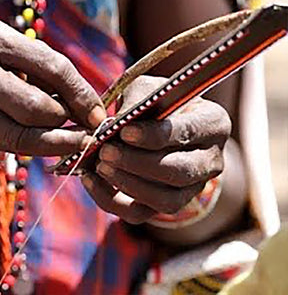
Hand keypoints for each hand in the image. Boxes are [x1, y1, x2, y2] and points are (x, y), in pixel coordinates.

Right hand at [0, 17, 105, 154]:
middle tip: (80, 126)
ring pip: (23, 135)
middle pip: (39, 108)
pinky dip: (34, 146)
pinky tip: (43, 138)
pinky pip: (8, 147)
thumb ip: (52, 76)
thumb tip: (92, 112)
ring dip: (54, 140)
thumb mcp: (19, 55)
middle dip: (65, 120)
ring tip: (67, 135)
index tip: (99, 116)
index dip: (83, 96)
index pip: (55, 68)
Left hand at [81, 76, 230, 223]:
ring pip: (165, 200)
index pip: (186, 133)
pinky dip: (112, 201)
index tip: (123, 132)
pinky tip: (92, 181)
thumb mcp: (150, 90)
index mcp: (213, 124)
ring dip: (128, 184)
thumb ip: (137, 102)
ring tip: (100, 166)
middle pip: (178, 171)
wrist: (168, 129)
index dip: (153, 135)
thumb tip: (113, 128)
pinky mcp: (170, 204)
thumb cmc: (159, 105)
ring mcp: (193, 188)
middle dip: (138, 163)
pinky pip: (143, 214)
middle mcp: (210, 160)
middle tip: (106, 151)